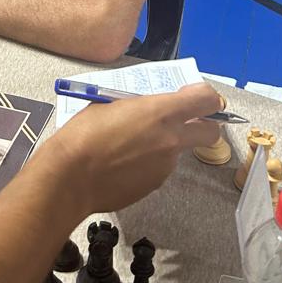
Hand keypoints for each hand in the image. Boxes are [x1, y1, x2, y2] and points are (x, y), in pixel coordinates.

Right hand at [46, 83, 222, 214]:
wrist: (70, 177)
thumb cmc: (84, 133)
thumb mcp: (112, 105)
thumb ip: (139, 107)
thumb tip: (147, 111)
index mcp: (161, 113)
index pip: (206, 100)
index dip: (205, 97)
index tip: (192, 96)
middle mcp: (171, 140)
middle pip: (210, 132)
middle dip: (203, 126)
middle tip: (181, 122)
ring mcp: (164, 167)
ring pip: (178, 152)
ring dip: (164, 146)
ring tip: (129, 146)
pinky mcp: (154, 186)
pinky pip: (158, 169)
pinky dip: (146, 164)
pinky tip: (121, 164)